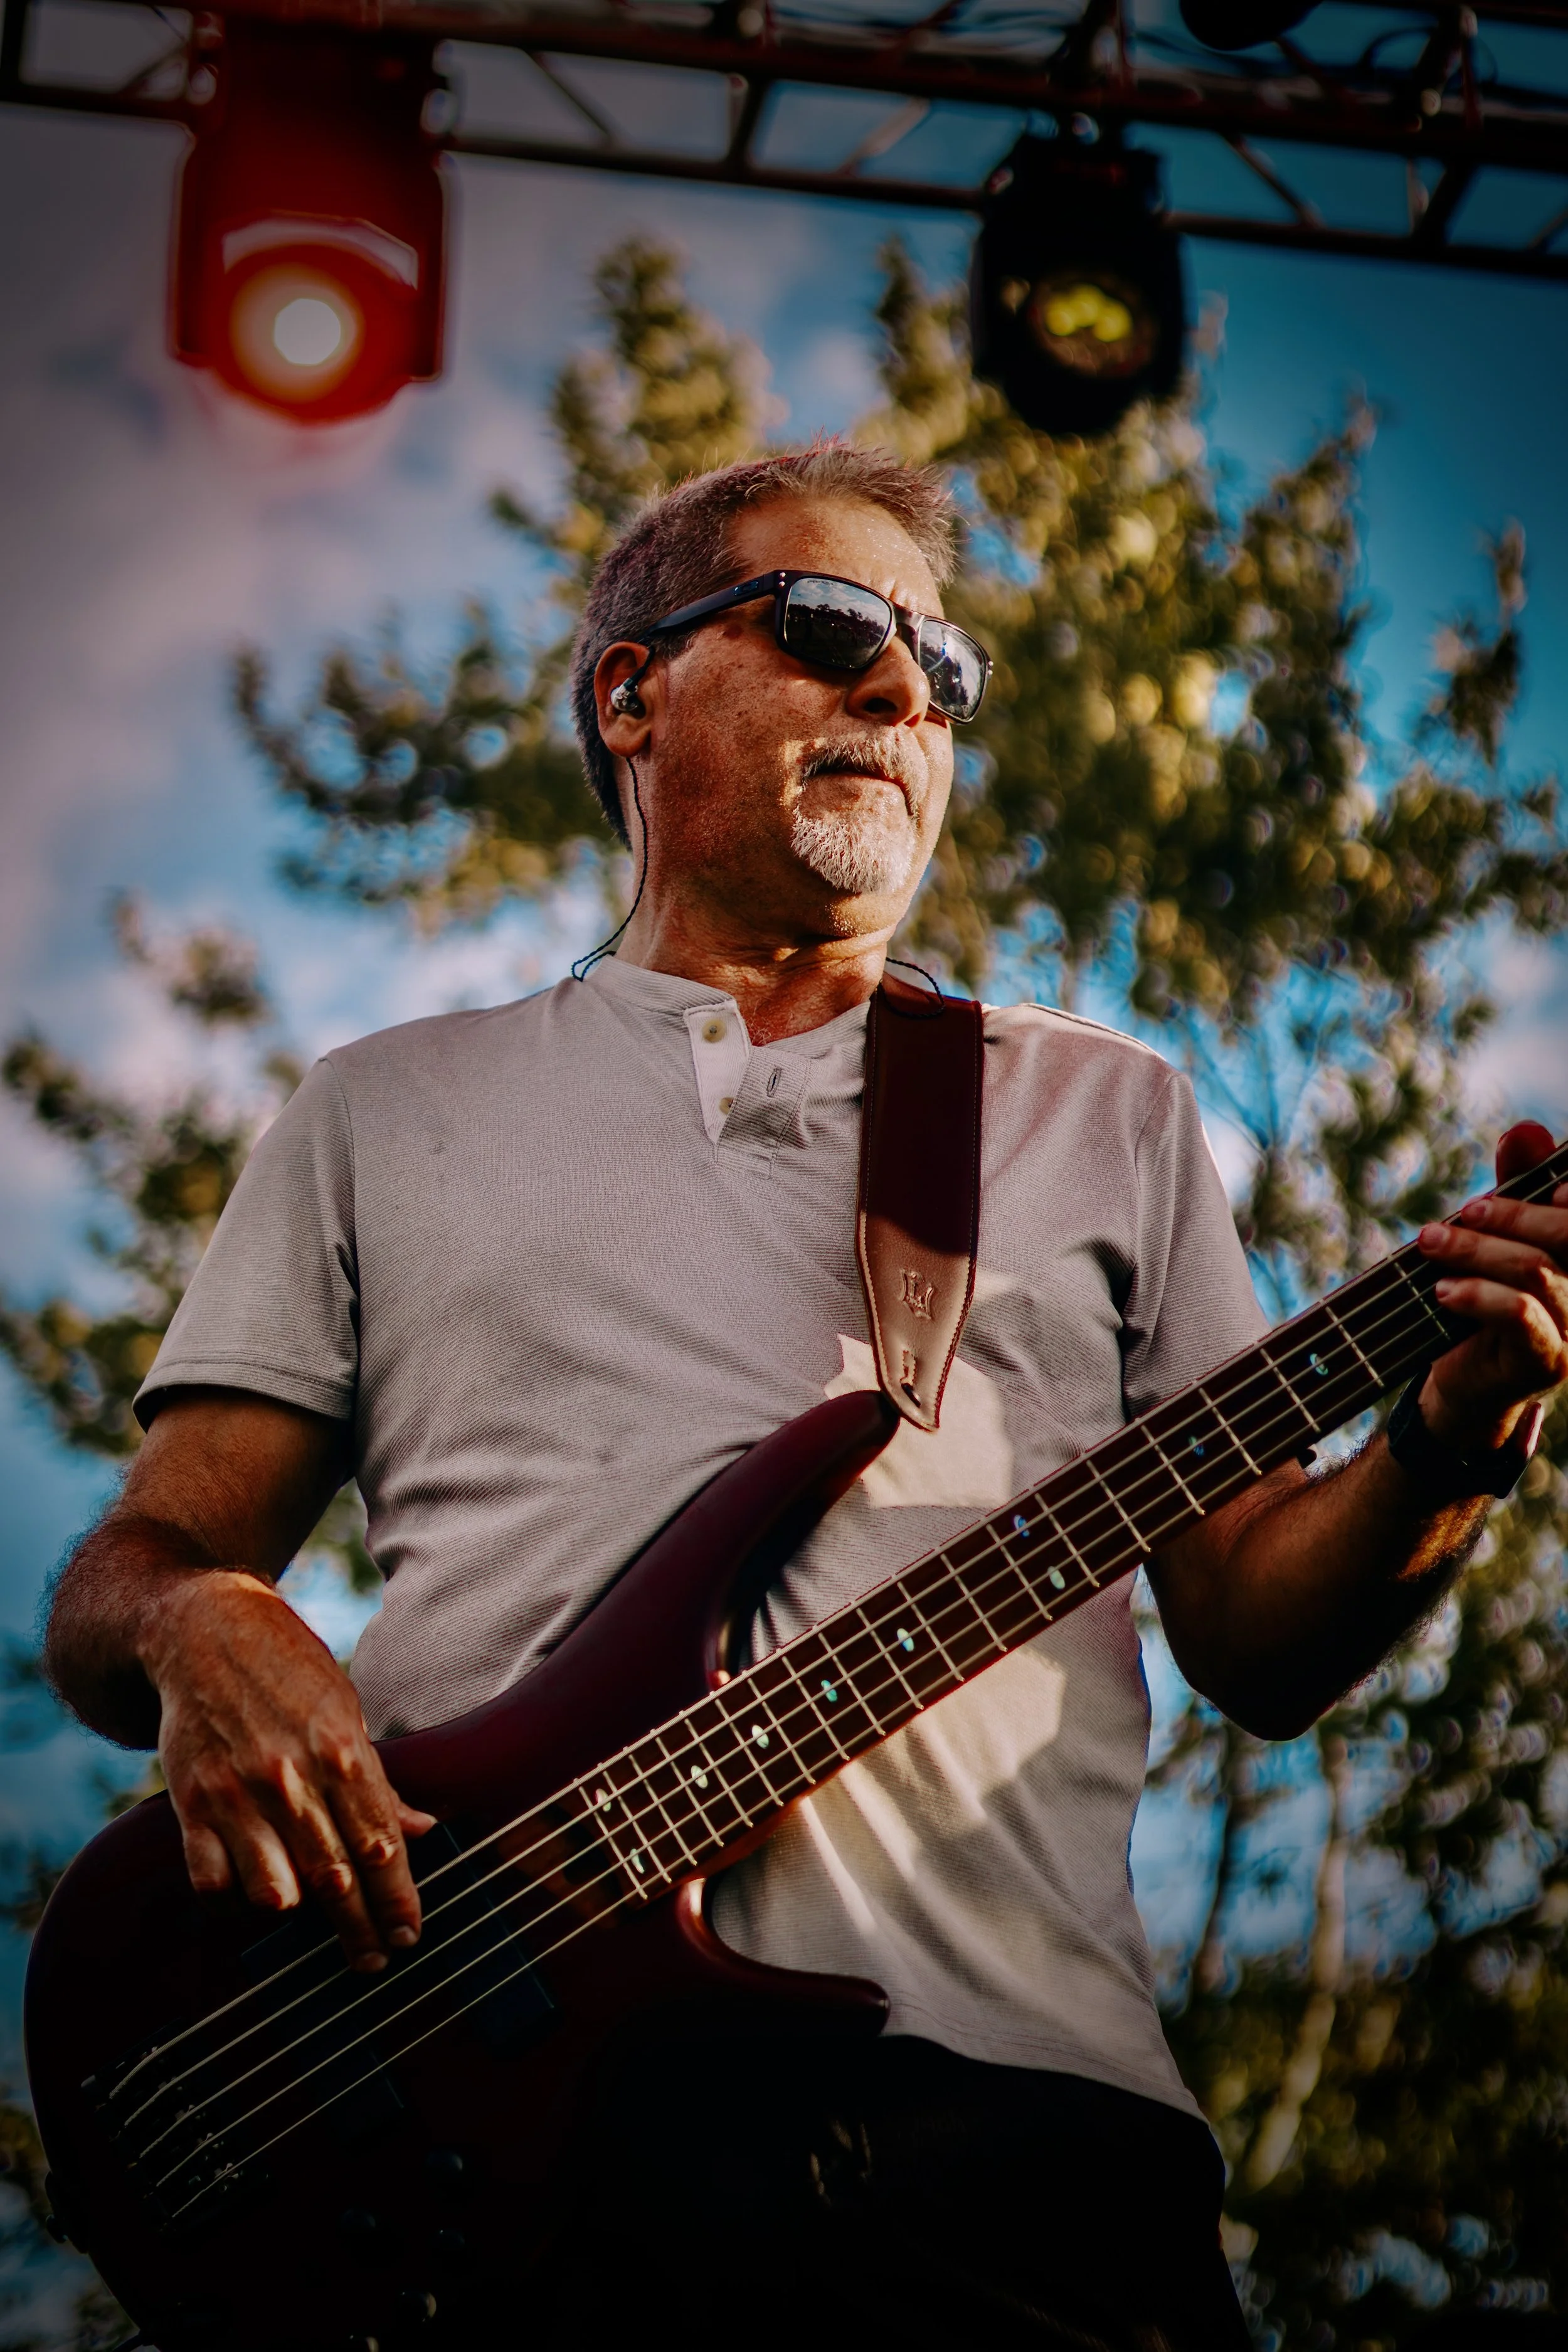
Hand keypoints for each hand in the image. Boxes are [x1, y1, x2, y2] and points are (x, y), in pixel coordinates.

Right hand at [144, 1571, 435, 1972]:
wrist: (203, 1631)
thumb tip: (423, 1829)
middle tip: (377, 1959)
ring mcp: (236, 1792)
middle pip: (335, 1876)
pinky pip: (212, 1880)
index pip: (379, 1843)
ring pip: (274, 1889)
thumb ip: (378, 1779)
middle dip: (361, 1927)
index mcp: (339, 1750)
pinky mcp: (190, 1801)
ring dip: (301, 1918)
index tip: (410, 1933)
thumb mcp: (345, 1709)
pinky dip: (235, 1900)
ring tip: (323, 1934)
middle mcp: (289, 1777)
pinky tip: (255, 1901)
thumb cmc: (288, 1670)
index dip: (398, 1898)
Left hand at [1416, 1120, 1567, 1453]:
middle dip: (1512, 1212)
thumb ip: (1516, 1185)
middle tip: (1462, 1212)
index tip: (1551, 1181)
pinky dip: (1478, 1294)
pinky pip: (1521, 1314)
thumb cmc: (1484, 1296)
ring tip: (1430, 1243)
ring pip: (1537, 1270)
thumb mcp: (1497, 1234)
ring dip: (1476, 1250)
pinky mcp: (1549, 1361)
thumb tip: (1526, 1129)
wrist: (1464, 1376)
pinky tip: (1444, 1291)